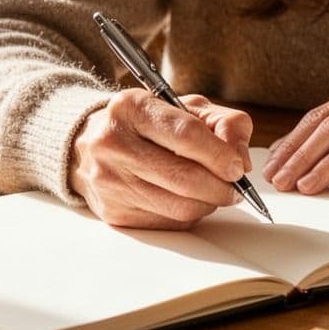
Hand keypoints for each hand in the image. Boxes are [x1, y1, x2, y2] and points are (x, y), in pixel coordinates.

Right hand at [69, 90, 253, 228]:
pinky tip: (187, 200)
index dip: (220, 155)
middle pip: (184, 177)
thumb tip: (241, 161)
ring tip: (214, 192)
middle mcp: (113, 143)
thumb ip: (222, 122)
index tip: (237, 167)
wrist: (87, 144)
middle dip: (220, 187)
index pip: (186, 135)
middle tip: (235, 188)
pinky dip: (188, 215)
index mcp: (132, 107)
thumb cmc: (144, 124)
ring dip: (208, 203)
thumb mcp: (183, 107)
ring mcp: (110, 181)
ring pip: (179, 206)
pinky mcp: (113, 212)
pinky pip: (167, 222)